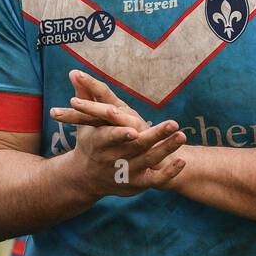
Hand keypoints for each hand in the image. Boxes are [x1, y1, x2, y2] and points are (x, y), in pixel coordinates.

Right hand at [50, 70, 186, 196]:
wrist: (86, 178)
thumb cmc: (89, 142)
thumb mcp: (84, 121)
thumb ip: (84, 97)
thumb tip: (74, 71)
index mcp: (98, 143)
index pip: (109, 138)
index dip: (120, 135)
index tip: (133, 130)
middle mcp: (112, 158)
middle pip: (136, 147)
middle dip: (155, 136)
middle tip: (173, 124)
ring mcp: (125, 172)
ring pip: (149, 160)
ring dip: (166, 149)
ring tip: (181, 135)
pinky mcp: (136, 183)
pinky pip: (155, 180)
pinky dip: (168, 172)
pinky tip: (181, 160)